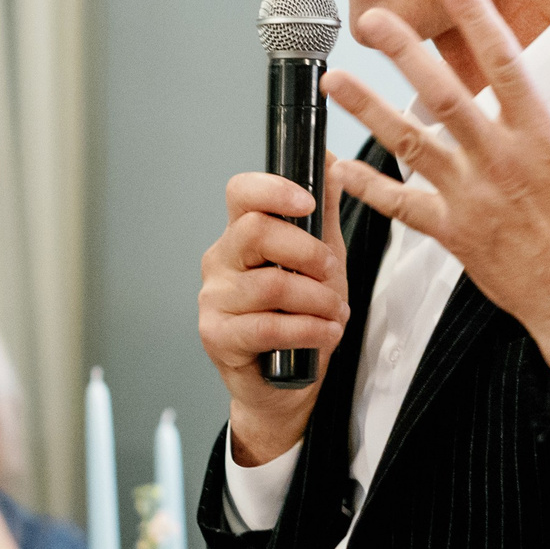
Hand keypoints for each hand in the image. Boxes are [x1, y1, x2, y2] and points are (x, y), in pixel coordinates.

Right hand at [199, 169, 350, 464]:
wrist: (286, 386)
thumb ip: (323, 215)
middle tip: (332, 273)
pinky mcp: (217, 336)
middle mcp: (220, 262)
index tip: (308, 203)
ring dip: (317, 300)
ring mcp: (214, 299)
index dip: (274, 189)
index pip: (241, 192)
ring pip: (270, 285)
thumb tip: (331, 162)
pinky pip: (268, 326)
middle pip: (255, 232)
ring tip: (336, 313)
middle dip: (307, 252)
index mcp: (241, 236)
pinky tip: (326, 335)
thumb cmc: (299, 318)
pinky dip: (308, 330)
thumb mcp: (321, 262)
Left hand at [326, 0, 549, 383]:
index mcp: (543, 137)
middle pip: (444, 97)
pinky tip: (335, 166)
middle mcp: (501, 161)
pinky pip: (401, 206)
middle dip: (405, 54)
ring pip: (410, 144)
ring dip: (367, 110)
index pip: (505, 64)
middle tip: (370, 20)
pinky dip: (366, 188)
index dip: (477, 20)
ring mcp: (473, 198)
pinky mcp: (454, 234)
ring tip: (332, 80)